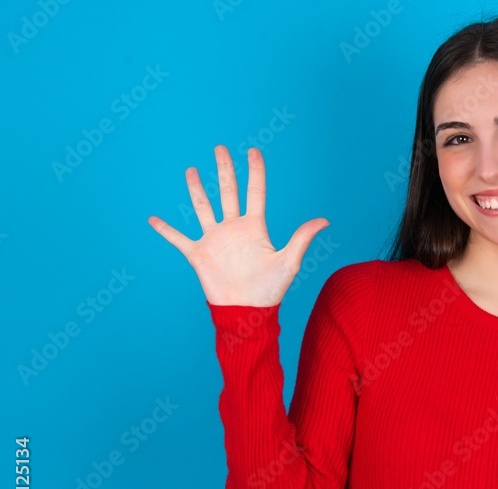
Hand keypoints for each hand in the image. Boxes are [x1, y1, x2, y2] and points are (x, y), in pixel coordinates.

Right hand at [148, 145, 329, 306]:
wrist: (247, 311)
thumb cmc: (270, 290)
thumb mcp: (289, 262)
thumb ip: (302, 238)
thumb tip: (325, 220)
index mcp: (255, 227)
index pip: (255, 192)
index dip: (255, 171)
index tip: (253, 151)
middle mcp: (234, 228)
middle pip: (228, 192)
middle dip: (225, 170)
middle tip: (220, 148)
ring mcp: (215, 239)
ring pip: (203, 207)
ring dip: (196, 189)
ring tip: (192, 170)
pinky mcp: (198, 254)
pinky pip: (178, 239)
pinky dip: (165, 230)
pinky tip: (152, 219)